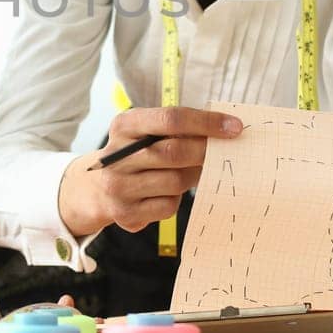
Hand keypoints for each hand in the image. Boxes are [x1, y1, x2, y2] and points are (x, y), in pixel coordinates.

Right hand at [57, 106, 241, 237]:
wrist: (96, 188)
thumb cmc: (134, 154)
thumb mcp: (143, 132)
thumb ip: (175, 129)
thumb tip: (225, 131)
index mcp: (124, 125)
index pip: (171, 119)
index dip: (206, 122)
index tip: (235, 127)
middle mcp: (117, 155)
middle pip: (175, 152)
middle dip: (205, 151)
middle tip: (226, 150)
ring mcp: (119, 186)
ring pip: (176, 182)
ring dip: (192, 176)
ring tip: (192, 171)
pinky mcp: (126, 213)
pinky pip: (169, 206)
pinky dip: (176, 198)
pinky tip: (168, 192)